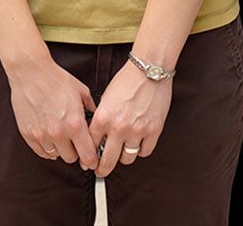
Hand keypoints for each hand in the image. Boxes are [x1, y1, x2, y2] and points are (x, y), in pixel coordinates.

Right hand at [7, 56, 98, 170]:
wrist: (31, 72)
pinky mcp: (28, 134)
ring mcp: (42, 135)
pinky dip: (47, 147)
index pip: (87, 155)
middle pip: (71, 159)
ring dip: (60, 148)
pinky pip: (41, 151)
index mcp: (75, 124)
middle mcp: (58, 133)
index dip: (92, 159)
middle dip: (75, 152)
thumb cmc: (55, 79)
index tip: (92, 159)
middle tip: (75, 142)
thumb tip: (96, 117)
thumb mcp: (81, 91)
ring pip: (55, 156)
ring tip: (60, 135)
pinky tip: (49, 137)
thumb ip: (91, 107)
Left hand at [90, 61, 172, 177]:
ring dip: (123, 158)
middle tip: (100, 172)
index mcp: (103, 118)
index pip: (91, 147)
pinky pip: (145, 152)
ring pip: (127, 159)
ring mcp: (137, 130)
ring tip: (122, 153)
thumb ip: (100, 119)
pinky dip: (141, 150)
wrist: (149, 69)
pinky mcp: (153, 130)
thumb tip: (96, 138)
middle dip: (102, 170)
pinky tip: (138, 144)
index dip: (88, 157)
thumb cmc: (126, 80)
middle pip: (107, 161)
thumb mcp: (105, 99)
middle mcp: (118, 127)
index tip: (88, 162)